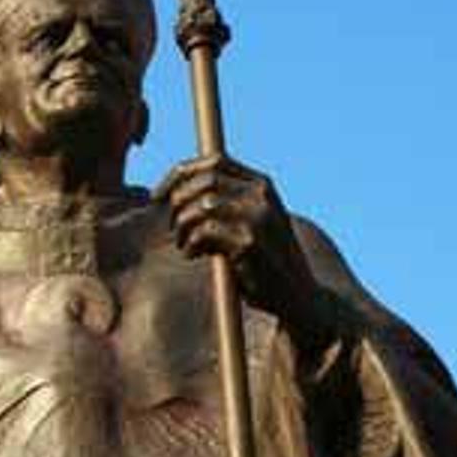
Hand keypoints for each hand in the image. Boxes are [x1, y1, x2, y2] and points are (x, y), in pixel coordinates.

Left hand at [155, 154, 334, 355]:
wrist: (298, 294)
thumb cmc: (266, 259)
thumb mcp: (253, 220)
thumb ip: (228, 202)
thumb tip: (178, 191)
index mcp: (262, 185)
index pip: (214, 162)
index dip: (179, 175)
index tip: (159, 196)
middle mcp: (262, 196)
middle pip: (203, 182)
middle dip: (178, 203)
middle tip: (174, 228)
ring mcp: (257, 218)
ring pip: (201, 207)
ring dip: (183, 227)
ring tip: (185, 244)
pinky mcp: (249, 243)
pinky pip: (204, 233)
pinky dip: (191, 245)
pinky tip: (194, 255)